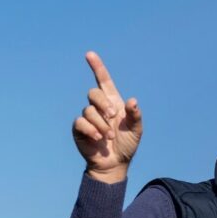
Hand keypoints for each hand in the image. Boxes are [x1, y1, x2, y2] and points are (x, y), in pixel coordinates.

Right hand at [73, 51, 142, 182]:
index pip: (103, 80)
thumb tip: (132, 101)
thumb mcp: (136, 130)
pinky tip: (98, 138)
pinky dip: (91, 130)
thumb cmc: (127, 144)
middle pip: (94, 93)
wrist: (115, 163)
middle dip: (103, 104)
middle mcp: (99, 107)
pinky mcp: (79, 129)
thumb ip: (135, 115)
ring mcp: (88, 117)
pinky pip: (81, 122)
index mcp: (113, 102)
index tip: (89, 54)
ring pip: (89, 111)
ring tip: (109, 137)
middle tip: (112, 117)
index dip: (97, 67)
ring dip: (101, 124)